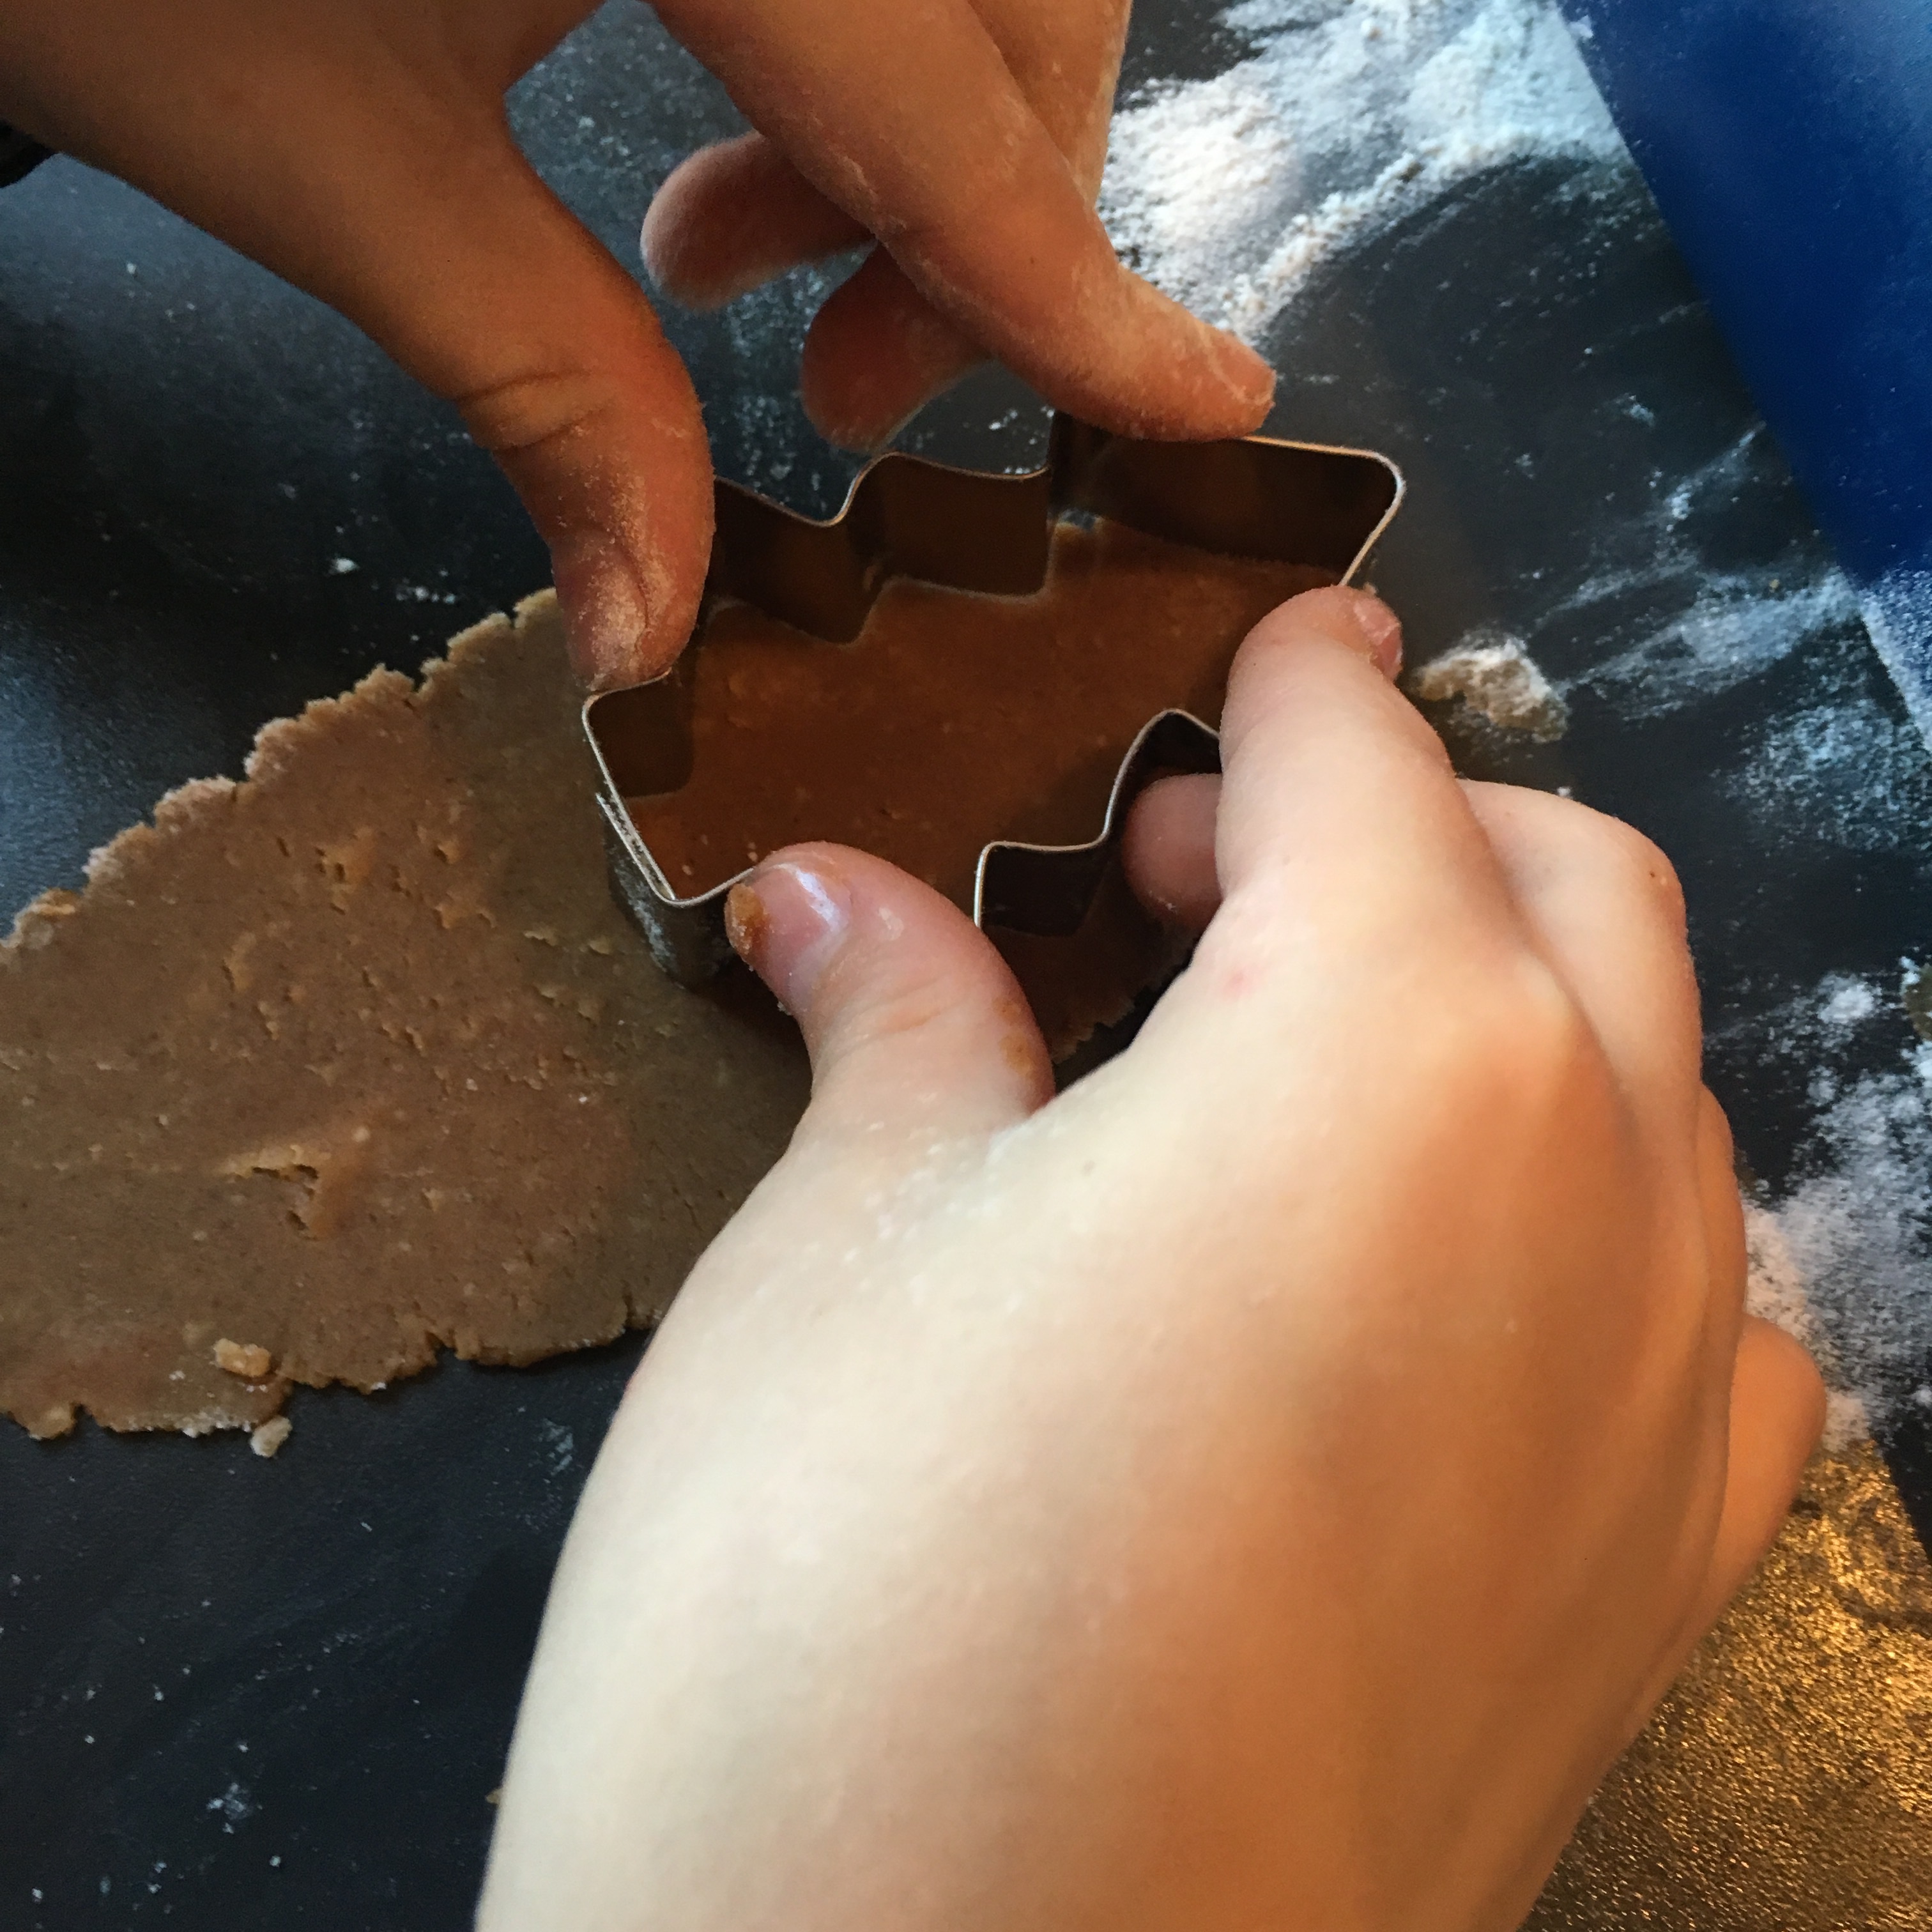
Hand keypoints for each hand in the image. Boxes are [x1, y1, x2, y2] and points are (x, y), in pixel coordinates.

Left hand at [0, 0, 1271, 686]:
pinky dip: (866, 43)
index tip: (1205, 406)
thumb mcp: (324, 164)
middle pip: (1007, 10)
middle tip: (853, 394)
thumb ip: (546, 390)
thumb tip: (660, 626)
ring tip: (740, 263)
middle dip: (985, 225)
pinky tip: (736, 126)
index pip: (949, 114)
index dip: (1078, 289)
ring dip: (928, 132)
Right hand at [477, 589, 1824, 1930]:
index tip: (1264, 643)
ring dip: (1511, 1006)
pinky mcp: (1656, 1597)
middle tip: (1195, 885)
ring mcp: (1661, 1411)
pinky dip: (1601, 1225)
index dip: (1294, 682)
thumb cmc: (833, 1603)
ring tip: (1306, 1069)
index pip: (1364, 765)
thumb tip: (832, 896)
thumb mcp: (831, 1257)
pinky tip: (1454, 1282)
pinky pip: (1707, 1323)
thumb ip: (895, 1031)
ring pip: (1659, 1088)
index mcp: (1394, 1043)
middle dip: (1402, 820)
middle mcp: (1593, 1192)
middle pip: (1566, 887)